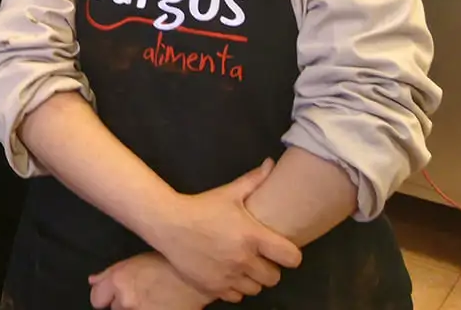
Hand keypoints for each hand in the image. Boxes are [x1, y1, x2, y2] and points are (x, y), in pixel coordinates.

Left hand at [89, 252, 218, 308]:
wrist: (198, 276)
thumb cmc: (168, 262)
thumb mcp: (136, 260)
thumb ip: (110, 273)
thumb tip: (92, 281)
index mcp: (119, 281)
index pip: (96, 299)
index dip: (106, 295)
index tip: (117, 293)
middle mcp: (126, 301)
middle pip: (114, 308)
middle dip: (124, 302)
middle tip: (141, 293)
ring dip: (137, 308)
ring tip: (153, 299)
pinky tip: (160, 304)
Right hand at [146, 159, 302, 299]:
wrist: (169, 224)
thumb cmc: (202, 207)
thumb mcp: (229, 193)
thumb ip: (253, 181)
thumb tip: (271, 164)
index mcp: (253, 236)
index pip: (291, 258)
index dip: (290, 255)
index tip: (282, 250)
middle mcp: (243, 260)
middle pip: (274, 278)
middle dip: (269, 268)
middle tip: (259, 258)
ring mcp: (228, 276)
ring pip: (255, 289)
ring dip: (252, 279)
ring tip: (243, 266)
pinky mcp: (214, 288)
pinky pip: (236, 297)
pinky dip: (234, 288)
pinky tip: (228, 274)